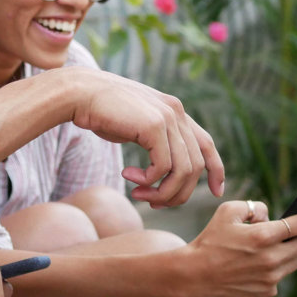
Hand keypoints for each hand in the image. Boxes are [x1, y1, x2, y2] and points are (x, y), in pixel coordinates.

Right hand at [61, 68, 224, 206]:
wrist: (79, 94)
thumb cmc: (100, 112)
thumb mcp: (136, 125)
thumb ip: (154, 140)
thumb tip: (164, 169)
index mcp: (174, 110)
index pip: (206, 143)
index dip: (216, 169)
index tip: (216, 191)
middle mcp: (176, 112)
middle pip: (195, 166)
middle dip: (177, 192)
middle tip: (152, 202)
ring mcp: (167, 117)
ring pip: (182, 170)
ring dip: (162, 191)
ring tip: (138, 194)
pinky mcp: (154, 126)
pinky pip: (163, 167)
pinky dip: (148, 180)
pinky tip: (127, 176)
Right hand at [182, 201, 296, 296]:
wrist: (196, 273)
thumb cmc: (210, 240)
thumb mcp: (227, 211)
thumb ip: (254, 207)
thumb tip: (269, 214)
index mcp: (262, 237)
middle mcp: (271, 259)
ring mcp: (271, 278)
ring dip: (296, 249)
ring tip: (285, 241)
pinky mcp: (267, 290)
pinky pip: (282, 275)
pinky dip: (279, 265)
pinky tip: (264, 260)